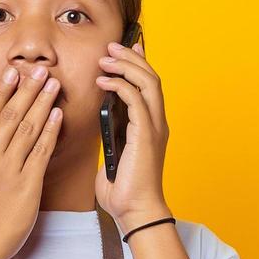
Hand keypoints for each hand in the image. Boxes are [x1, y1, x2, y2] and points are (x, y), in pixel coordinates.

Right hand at [0, 65, 64, 258]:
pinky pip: (41, 152)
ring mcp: (9, 170)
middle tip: (41, 70)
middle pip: (11, 115)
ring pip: (28, 128)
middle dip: (28, 90)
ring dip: (42, 103)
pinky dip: (50, 131)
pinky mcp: (28, 185)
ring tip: (54, 84)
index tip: (13, 72)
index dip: (2, 91)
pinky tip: (58, 115)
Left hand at [93, 39, 172, 232]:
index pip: (149, 85)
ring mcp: (154, 127)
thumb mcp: (114, 155)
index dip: (139, 63)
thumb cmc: (124, 190)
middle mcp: (156, 122)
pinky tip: (103, 81)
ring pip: (147, 82)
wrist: (135, 211)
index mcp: (151, 126)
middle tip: (111, 46)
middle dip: (131, 57)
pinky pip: (135, 98)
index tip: (125, 48)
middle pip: (151, 77)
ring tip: (106, 58)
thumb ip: (111, 137)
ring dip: (125, 65)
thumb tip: (101, 125)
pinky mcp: (146, 133)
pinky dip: (119, 85)